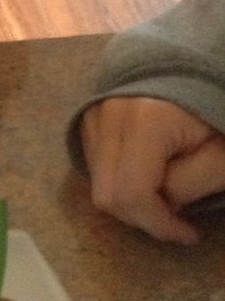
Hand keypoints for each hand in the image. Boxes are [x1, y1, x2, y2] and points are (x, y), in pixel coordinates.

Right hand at [80, 96, 224, 243]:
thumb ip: (188, 186)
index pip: (132, 194)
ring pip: (98, 185)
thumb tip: (160, 205)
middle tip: (176, 216)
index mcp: (144, 121)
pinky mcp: (89, 119)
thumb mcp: (220, 155)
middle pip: (107, 195)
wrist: (194, 67)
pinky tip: (147, 172)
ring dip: (131, 201)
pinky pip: (96, 167)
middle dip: (142, 217)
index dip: (159, 225)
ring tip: (164, 191)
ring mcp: (93, 116)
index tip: (188, 234)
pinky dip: (120, 181)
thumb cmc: (214, 111)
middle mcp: (108, 116)